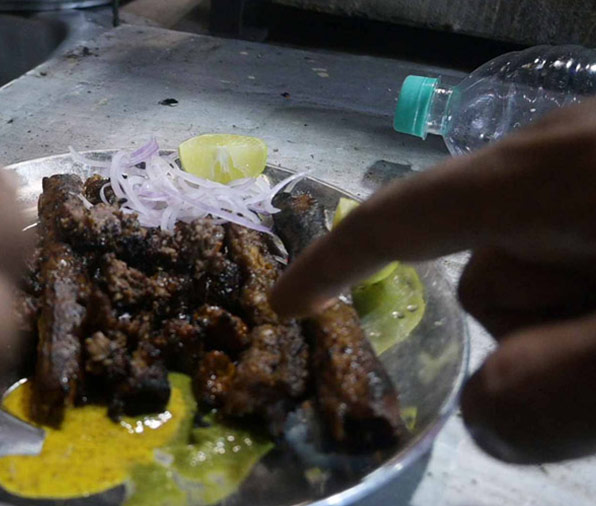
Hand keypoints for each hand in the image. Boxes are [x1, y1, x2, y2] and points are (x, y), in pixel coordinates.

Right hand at [271, 99, 595, 463]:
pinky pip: (562, 243)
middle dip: (525, 323)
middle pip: (481, 267)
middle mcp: (551, 153)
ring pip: (530, 267)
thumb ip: (554, 390)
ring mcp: (584, 160)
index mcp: (543, 174)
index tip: (282, 304)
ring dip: (566, 313)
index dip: (330, 264)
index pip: (396, 219)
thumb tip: (479, 411)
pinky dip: (582, 285)